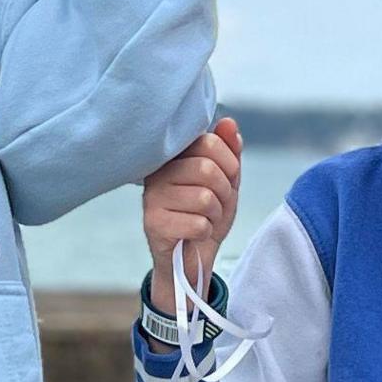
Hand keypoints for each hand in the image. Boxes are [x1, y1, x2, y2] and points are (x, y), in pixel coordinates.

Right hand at [139, 117, 242, 301]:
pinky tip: (193, 234)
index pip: (209, 142)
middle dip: (224, 193)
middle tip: (216, 207)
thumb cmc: (207, 216)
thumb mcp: (226, 182)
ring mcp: (152, 198)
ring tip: (204, 220)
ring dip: (215, 216)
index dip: (229, 165)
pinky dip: (205, 233)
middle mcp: (158, 172)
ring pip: (205, 198)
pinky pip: (198, 224)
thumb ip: (229, 153)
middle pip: (207, 169)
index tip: (226, 181)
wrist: (192, 258)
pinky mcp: (153, 224)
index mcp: (174, 157)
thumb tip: (228, 123)